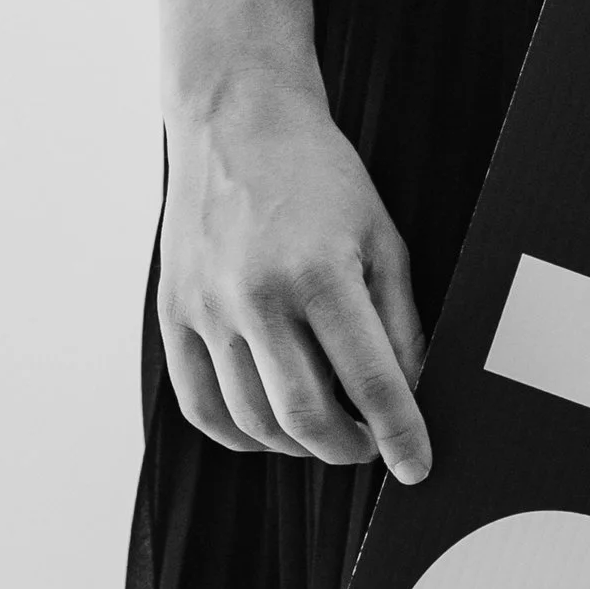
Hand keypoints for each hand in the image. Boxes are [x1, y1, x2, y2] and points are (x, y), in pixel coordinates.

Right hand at [157, 50, 430, 479]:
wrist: (235, 120)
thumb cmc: (321, 177)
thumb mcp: (383, 239)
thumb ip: (402, 323)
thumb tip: (410, 399)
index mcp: (320, 273)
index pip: (370, 382)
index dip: (399, 435)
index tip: (416, 468)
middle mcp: (255, 295)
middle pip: (306, 417)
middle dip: (348, 449)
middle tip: (369, 446)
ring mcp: (206, 308)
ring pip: (254, 421)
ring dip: (298, 445)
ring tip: (326, 430)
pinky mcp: (173, 313)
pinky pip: (201, 407)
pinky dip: (241, 434)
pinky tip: (270, 425)